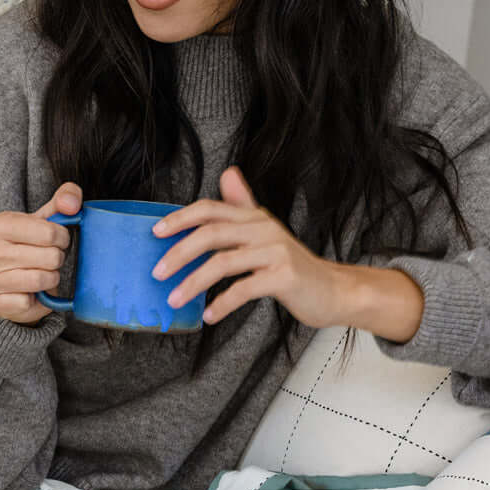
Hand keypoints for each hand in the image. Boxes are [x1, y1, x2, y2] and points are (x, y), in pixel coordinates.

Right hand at [0, 183, 82, 323]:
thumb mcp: (46, 221)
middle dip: (57, 260)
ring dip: (50, 280)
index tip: (56, 241)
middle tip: (48, 260)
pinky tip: (28, 293)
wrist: (8, 284)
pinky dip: (35, 301)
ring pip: (40, 280)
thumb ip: (64, 201)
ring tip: (42, 274)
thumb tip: (72, 202)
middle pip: (50, 257)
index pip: (50, 232)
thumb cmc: (30, 248)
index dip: (62, 239)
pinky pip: (27, 303)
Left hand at [152, 168, 423, 340]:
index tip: (156, 233)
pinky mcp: (283, 277)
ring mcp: (275, 252)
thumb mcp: (268, 234)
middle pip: (211, 234)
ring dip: (193, 283)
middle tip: (157, 272)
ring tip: (175, 299)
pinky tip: (209, 315)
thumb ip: (245, 206)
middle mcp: (264, 230)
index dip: (180, 218)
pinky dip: (222, 303)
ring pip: (222, 263)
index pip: (210, 210)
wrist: (334, 291)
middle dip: (179, 253)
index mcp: (255, 218)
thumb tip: (228, 174)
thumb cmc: (294, 267)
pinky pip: (243, 289)